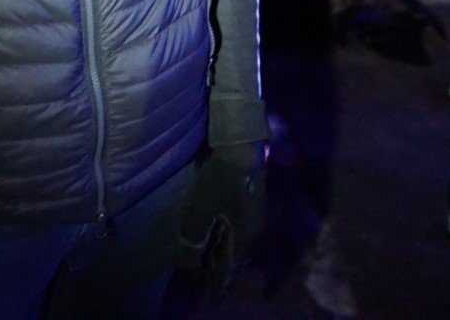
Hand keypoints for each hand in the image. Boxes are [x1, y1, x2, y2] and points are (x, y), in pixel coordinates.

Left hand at [174, 142, 268, 294]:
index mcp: (244, 238)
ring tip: (212, 262)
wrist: (243, 148)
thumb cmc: (221, 180)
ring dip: (226, 255)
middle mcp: (256, 233)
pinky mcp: (256, 207)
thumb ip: (195, 237)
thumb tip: (190, 261)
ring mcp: (259, 219)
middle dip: (222, 271)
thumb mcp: (201, 210)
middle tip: (207, 281)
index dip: (219, 285)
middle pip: (237, 259)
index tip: (212, 300)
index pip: (230, 270)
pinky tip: (221, 237)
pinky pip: (242, 233)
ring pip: (240, 245)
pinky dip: (230, 240)